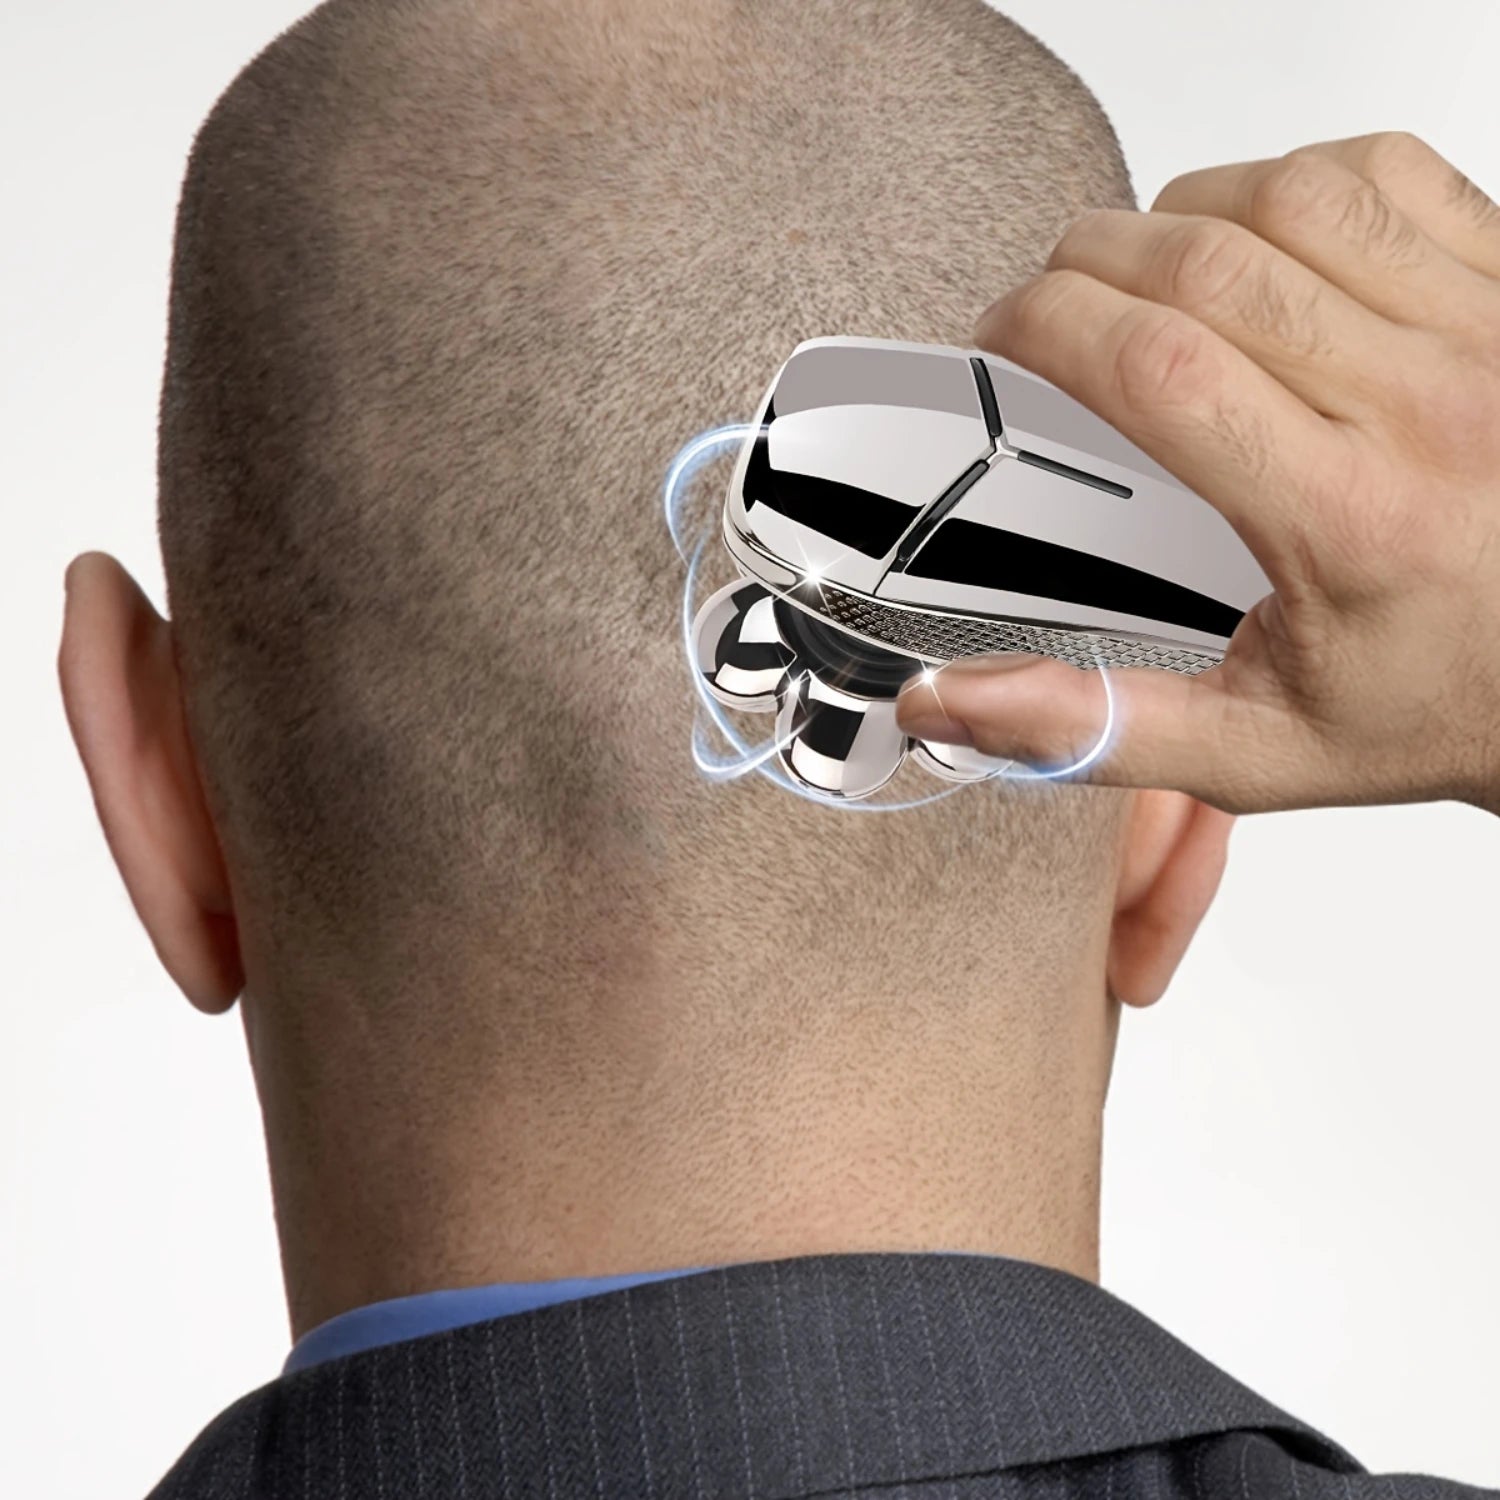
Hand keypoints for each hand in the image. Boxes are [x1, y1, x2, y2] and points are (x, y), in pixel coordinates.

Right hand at [896, 132, 1499, 815]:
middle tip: (1048, 307)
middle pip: (1207, 266)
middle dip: (1087, 263)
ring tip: (1138, 270)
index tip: (1000, 340)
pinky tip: (1254, 242)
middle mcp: (1425, 409)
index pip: (1160, 371)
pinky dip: (1287, 182)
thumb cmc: (1440, 703)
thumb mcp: (1254, 752)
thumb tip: (949, 703)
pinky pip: (1383, 174)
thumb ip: (1090, 728)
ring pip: (1290, 197)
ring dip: (1180, 212)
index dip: (1048, 329)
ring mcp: (1482, 330)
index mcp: (1348, 523)